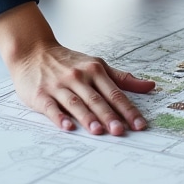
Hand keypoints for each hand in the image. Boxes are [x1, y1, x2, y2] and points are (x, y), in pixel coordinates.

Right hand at [7, 41, 156, 134]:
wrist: (33, 51)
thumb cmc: (68, 62)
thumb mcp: (97, 65)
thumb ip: (123, 78)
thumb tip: (150, 86)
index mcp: (95, 70)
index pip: (115, 93)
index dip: (128, 109)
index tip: (140, 124)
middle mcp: (79, 77)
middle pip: (97, 99)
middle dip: (110, 116)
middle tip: (121, 131)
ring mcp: (59, 86)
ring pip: (76, 103)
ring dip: (88, 117)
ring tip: (99, 131)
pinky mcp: (41, 94)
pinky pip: (52, 107)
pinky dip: (60, 117)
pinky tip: (67, 127)